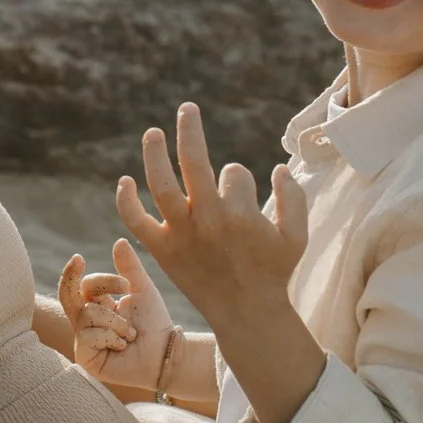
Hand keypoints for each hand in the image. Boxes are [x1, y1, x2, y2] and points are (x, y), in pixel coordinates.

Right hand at [56, 238, 174, 393]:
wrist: (164, 353)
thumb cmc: (154, 323)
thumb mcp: (142, 289)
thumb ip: (129, 267)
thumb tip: (119, 241)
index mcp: (98, 304)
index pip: (88, 285)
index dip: (104, 281)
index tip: (125, 285)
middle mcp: (87, 321)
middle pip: (66, 295)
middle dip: (69, 277)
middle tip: (77, 261)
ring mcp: (84, 340)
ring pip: (88, 316)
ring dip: (116, 323)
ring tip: (130, 335)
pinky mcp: (85, 358)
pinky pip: (88, 336)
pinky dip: (111, 338)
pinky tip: (122, 347)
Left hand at [116, 102, 307, 331]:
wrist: (246, 313)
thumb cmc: (273, 272)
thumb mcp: (297, 236)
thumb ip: (294, 198)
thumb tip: (277, 168)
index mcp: (240, 213)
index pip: (234, 173)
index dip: (240, 180)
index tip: (243, 197)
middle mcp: (207, 219)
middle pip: (193, 162)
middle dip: (190, 129)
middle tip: (187, 108)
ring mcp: (181, 234)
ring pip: (160, 184)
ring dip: (154, 153)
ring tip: (154, 133)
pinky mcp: (162, 250)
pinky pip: (136, 221)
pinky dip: (126, 200)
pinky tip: (125, 180)